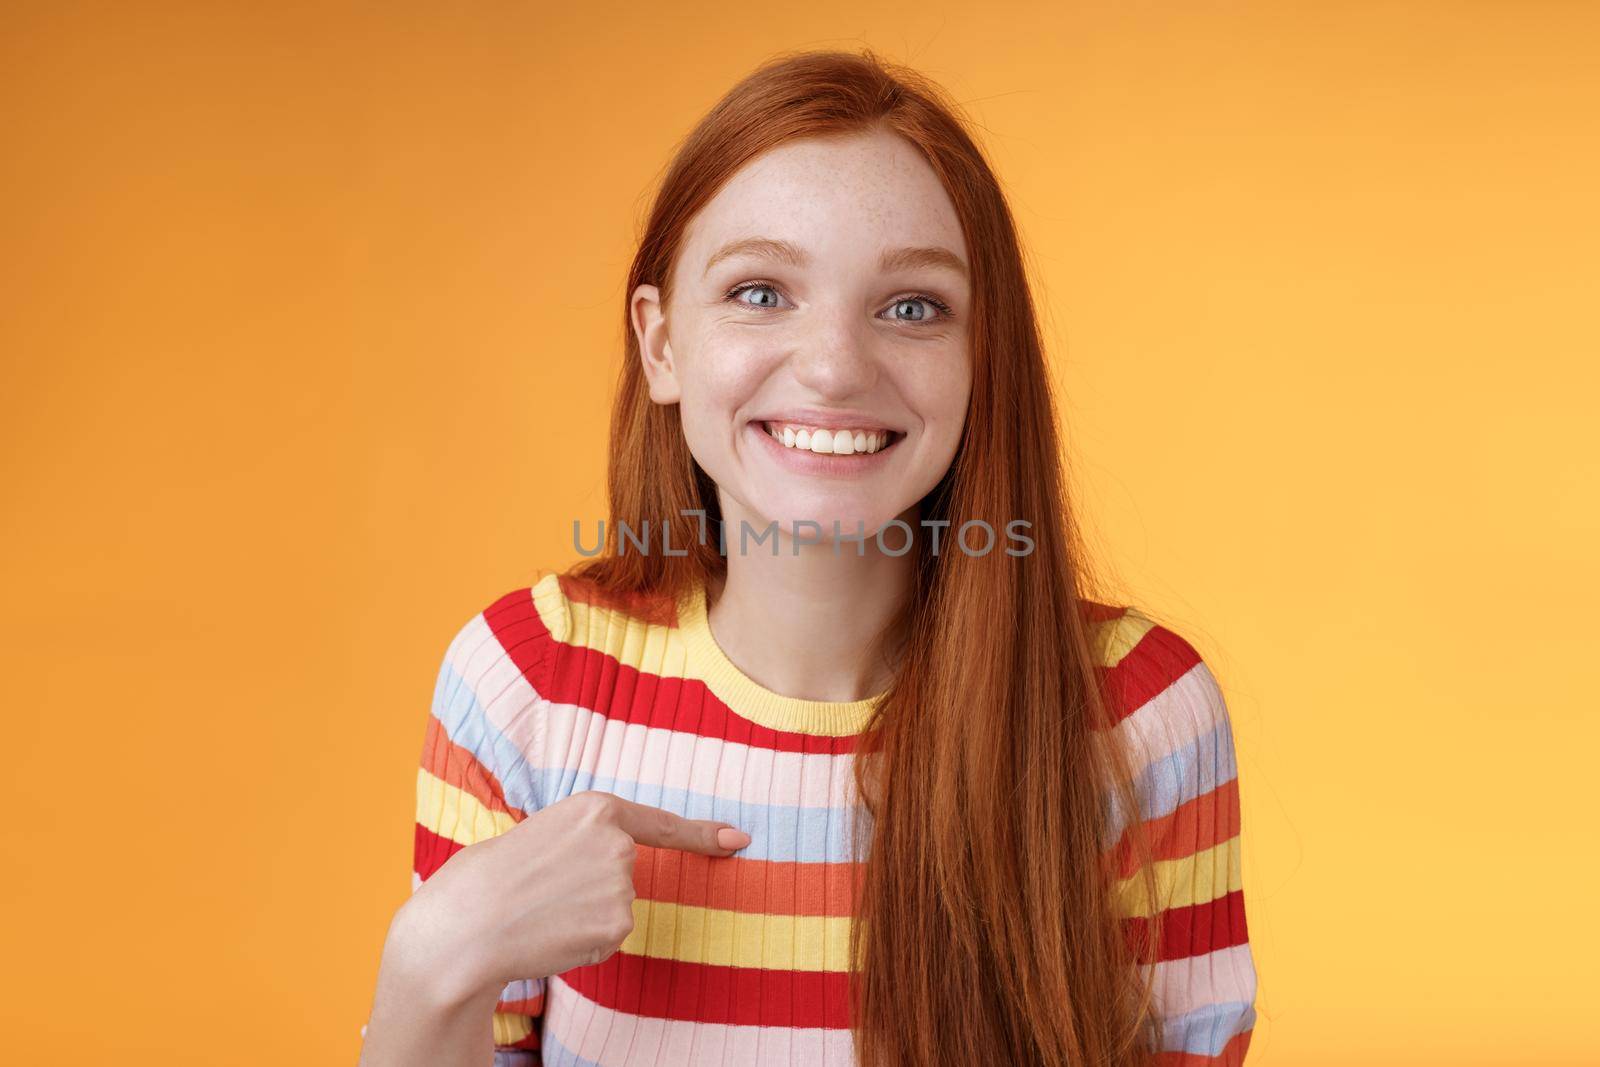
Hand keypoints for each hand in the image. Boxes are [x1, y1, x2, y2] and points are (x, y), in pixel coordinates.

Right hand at [401, 789, 751, 1000]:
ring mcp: (622, 882)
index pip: (660, 824)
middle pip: (625, 876)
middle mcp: (618, 841)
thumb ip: (582, 842)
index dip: (703, 834)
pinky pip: (609, 938)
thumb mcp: (539, 834)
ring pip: (617, 910)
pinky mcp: (619, 922)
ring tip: (541, 911)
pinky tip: (552, 934)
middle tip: (542, 893)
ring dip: (585, 918)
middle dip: (592, 891)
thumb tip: (615, 866)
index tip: (740, 839)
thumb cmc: (487, 879)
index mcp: (596, 807)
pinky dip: (584, 943)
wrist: (466, 924)